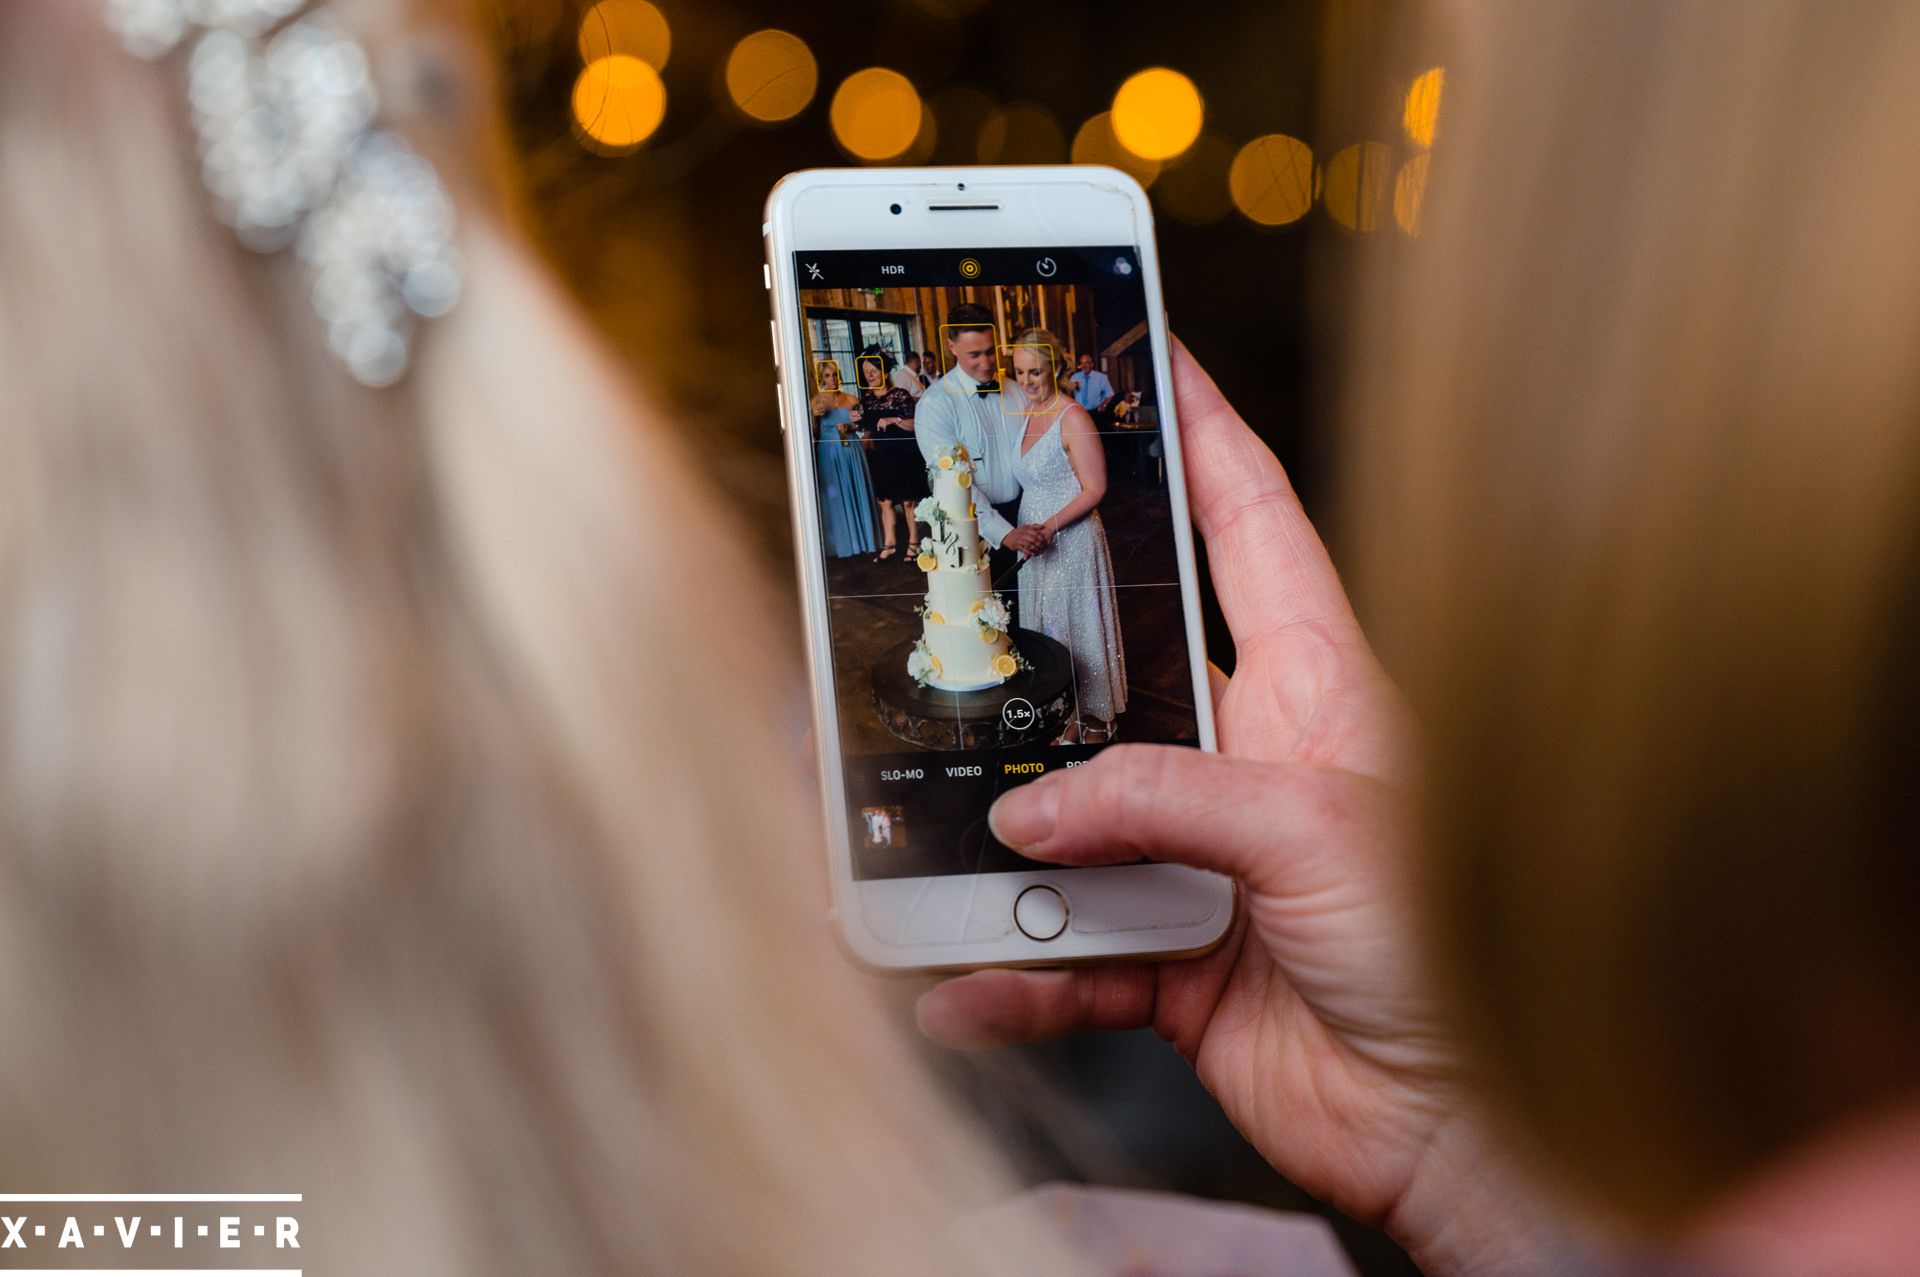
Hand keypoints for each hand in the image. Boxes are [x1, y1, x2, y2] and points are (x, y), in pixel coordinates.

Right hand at [917, 343, 1567, 1275]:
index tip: (1145, 355)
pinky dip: (1010, 974)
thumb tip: (1034, 817)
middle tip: (951, 592)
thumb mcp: (1316, 834)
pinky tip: (960, 985)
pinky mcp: (1173, 957)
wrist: (1472, 1132)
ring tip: (914, 833)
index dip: (1199, 433)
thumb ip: (1166, 803)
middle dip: (1038, 640)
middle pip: (1123, 668)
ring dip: (996, 844)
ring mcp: (1207, 859)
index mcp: (1318, 687)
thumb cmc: (1459, 958)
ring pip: (1068, 821)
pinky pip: (1065, 954)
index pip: (1249, 527)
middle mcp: (1254, 759)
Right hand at [1002, 526, 1045, 555]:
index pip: (1035, 533)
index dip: (1041, 537)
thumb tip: (1042, 526)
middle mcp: (1022, 534)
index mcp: (1025, 529)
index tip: (1045, 540)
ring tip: (1040, 550)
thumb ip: (1034, 526)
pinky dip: (1030, 553)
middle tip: (1043, 546)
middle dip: (1040, 544)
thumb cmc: (1018, 532)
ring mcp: (1019, 540)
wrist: (1008, 538)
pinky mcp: (1017, 546)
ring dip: (1036, 549)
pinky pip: (1025, 550)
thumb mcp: (1025, 527)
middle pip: (1033, 539)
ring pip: (1030, 545)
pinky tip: (1034, 554)